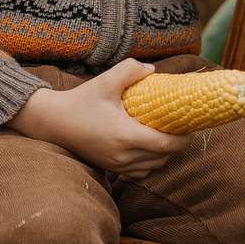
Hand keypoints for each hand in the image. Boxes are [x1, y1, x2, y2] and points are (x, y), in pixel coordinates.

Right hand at [9, 60, 182, 174]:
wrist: (53, 122)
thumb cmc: (81, 101)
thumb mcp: (106, 81)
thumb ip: (131, 70)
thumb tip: (154, 70)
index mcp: (125, 135)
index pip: (166, 145)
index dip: (184, 139)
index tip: (191, 128)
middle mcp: (122, 155)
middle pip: (163, 157)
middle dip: (176, 145)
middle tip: (180, 127)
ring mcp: (116, 165)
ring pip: (153, 167)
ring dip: (163, 154)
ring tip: (164, 136)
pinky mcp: (111, 169)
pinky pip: (139, 172)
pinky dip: (149, 163)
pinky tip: (148, 147)